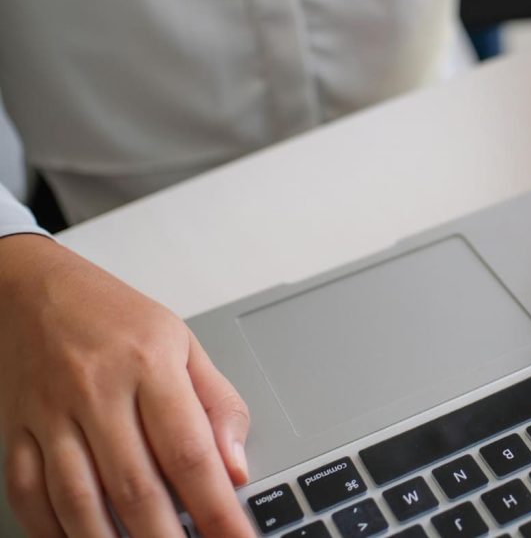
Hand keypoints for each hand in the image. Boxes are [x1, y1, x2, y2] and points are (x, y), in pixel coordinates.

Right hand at [0, 235, 254, 536]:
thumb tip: (237, 469)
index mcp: (150, 365)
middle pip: (136, 488)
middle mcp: (97, 391)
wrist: (33, 288)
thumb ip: (218, 404)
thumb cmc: (116, 317)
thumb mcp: (184, 343)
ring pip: (80, 502)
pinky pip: (30, 496)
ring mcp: (50, 415)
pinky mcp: (16, 432)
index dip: (217, 508)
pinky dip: (55, 532)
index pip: (191, 453)